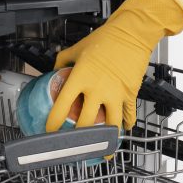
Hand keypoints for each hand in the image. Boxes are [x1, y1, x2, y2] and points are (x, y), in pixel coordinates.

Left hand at [45, 0, 182, 130]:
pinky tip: (121, 128)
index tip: (50, 130)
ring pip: (109, 126)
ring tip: (100, 149)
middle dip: (77, 138)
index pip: (62, 106)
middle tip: (73, 143)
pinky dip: (125, 125)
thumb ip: (63, 61)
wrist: (132, 34)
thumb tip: (55, 70)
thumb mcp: (78, 48)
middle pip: (85, 123)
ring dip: (104, 140)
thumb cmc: (105, 38)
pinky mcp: (130, 95)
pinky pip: (128, 116)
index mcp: (80, 77)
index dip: (53, 122)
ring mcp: (115, 94)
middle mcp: (97, 89)